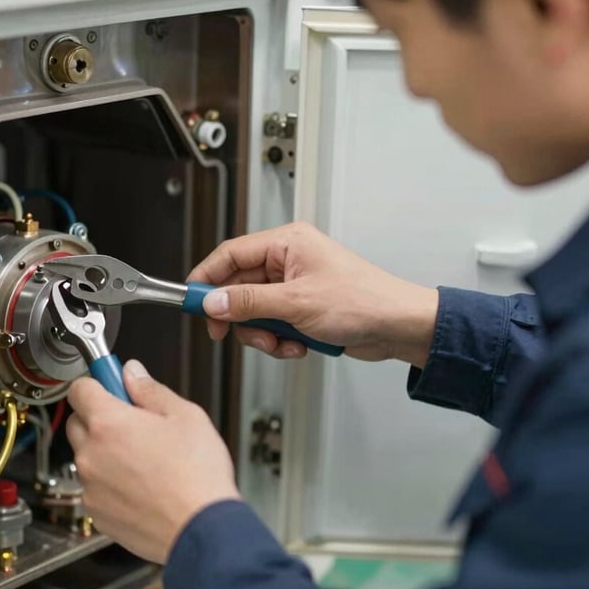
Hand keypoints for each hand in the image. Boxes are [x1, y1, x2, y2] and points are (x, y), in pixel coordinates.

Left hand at [66, 360, 240, 563]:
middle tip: (136, 423)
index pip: (79, 388)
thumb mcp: (184, 415)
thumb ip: (150, 390)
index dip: (98, 383)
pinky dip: (112, 483)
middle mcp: (91, 455)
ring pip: (88, 457)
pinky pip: (96, 488)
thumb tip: (132, 373)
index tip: (112, 385)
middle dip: (101, 418)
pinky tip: (144, 485)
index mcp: (108, 423)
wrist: (201, 530)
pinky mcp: (97, 513)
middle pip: (79, 422)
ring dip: (107, 452)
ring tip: (147, 460)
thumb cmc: (197, 475)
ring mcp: (91, 487)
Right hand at [189, 222, 438, 367]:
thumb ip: (248, 302)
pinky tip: (298, 345)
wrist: (398, 326)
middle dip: (240, 315)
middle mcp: (288, 260)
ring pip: (254, 310)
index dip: (206, 278)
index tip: (191, 299)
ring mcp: (295, 285)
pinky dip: (280, 339)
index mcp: (286, 243)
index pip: (230, 254)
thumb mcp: (296, 303)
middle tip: (228, 333)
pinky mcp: (302, 307)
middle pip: (239, 286)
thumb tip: (213, 301)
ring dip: (262, 333)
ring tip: (281, 341)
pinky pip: (273, 324)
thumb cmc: (363, 301)